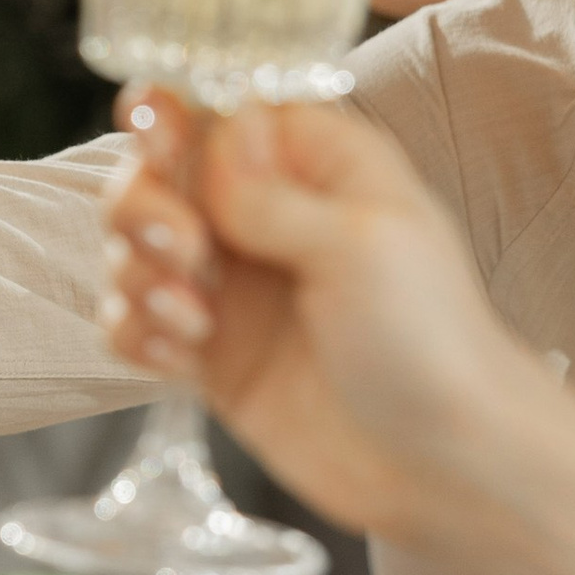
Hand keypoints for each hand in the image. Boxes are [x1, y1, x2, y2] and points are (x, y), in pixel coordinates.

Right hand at [102, 92, 533, 547]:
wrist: (443, 464)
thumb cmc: (429, 340)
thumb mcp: (360, 244)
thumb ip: (268, 193)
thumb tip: (203, 144)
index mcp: (315, 166)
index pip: (219, 110)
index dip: (173, 118)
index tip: (156, 140)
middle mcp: (265, 216)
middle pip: (156, 173)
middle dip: (145, 206)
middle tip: (185, 252)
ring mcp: (233, 287)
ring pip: (131, 248)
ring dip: (140, 277)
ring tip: (196, 322)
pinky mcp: (208, 354)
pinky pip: (132, 322)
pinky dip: (136, 333)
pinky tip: (182, 359)